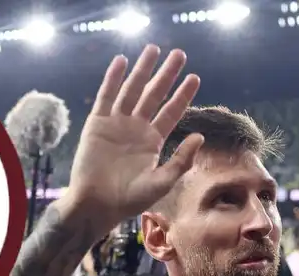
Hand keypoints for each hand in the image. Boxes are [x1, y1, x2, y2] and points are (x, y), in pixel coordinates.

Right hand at [67, 45, 202, 226]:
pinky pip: (106, 97)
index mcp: (152, 141)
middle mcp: (136, 129)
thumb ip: (181, 160)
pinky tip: (122, 61)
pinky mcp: (97, 124)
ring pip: (132, 90)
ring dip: (142, 70)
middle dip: (166, 74)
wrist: (97, 204)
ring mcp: (116, 124)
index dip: (182, 95)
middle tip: (179, 54)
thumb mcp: (162, 182)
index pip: (171, 112)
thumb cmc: (129, 199)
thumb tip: (200, 136)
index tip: (194, 77)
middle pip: (154, 95)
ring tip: (153, 49)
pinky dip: (113, 79)